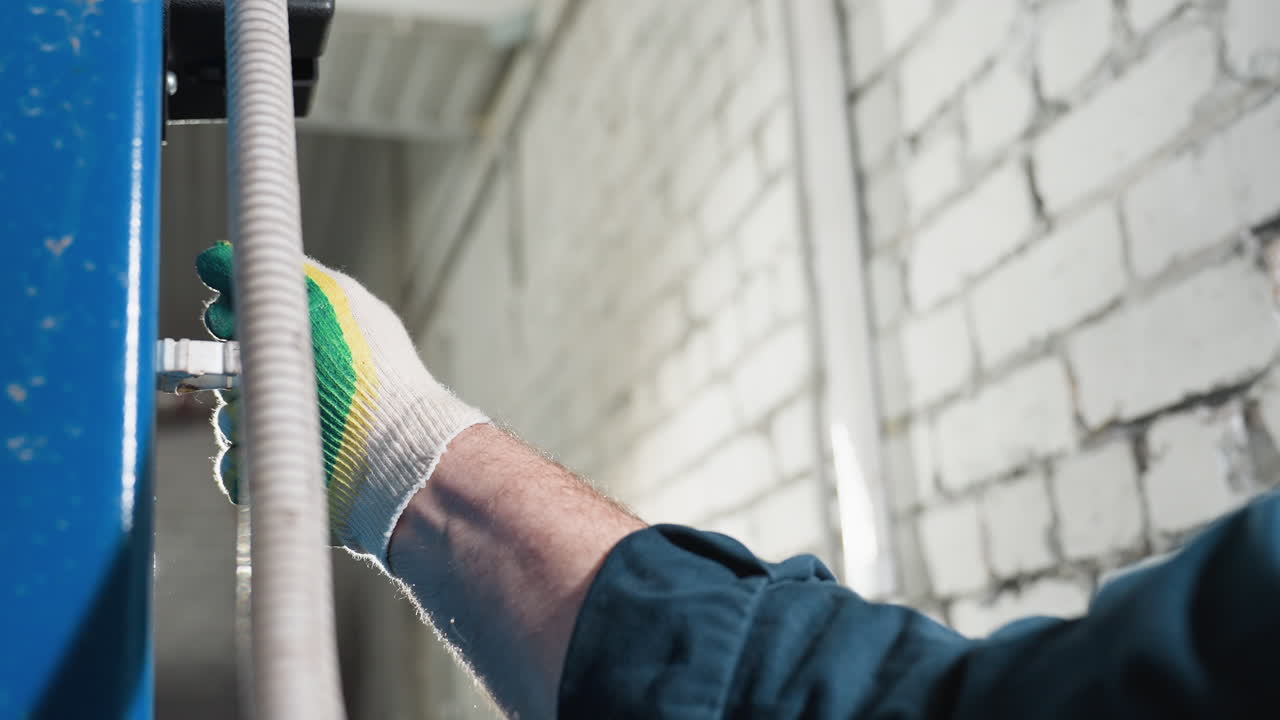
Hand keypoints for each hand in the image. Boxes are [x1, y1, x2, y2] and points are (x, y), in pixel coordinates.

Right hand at [196, 241, 487, 560]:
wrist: (393, 446)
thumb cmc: (368, 370)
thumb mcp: (330, 300)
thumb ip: (282, 271)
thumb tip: (220, 256)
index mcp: (308, 339)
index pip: (243, 322)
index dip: (226, 318)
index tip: (225, 318)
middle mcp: (298, 381)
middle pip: (226, 371)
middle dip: (227, 372)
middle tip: (251, 374)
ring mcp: (290, 426)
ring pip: (229, 419)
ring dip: (238, 419)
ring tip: (276, 416)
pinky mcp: (285, 469)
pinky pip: (238, 467)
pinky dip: (243, 464)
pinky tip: (268, 451)